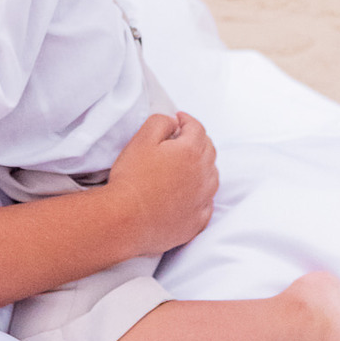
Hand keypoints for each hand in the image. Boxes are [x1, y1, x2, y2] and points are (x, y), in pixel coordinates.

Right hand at [106, 112, 217, 256]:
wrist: (127, 219)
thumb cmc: (132, 179)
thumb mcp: (141, 139)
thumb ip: (161, 122)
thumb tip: (174, 122)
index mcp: (191, 151)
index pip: (197, 128)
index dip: (187, 120)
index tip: (179, 119)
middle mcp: (203, 175)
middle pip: (209, 150)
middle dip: (197, 140)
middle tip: (183, 139)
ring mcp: (203, 199)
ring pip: (212, 176)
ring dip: (203, 166)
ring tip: (186, 166)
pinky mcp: (197, 221)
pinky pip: (207, 203)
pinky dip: (202, 194)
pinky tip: (189, 194)